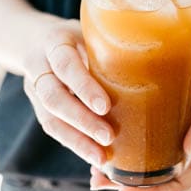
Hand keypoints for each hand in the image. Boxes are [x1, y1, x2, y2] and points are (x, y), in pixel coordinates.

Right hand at [22, 19, 113, 167]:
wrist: (35, 39)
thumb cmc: (79, 36)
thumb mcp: (92, 32)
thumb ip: (112, 47)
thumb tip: (156, 68)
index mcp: (55, 40)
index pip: (66, 64)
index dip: (83, 87)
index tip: (105, 106)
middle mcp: (38, 65)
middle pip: (53, 97)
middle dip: (81, 120)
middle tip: (108, 136)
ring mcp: (33, 88)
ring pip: (49, 119)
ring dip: (77, 140)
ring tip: (101, 158)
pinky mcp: (37, 107)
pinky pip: (53, 129)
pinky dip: (74, 144)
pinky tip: (94, 156)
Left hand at [90, 59, 190, 190]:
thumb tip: (187, 150)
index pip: (182, 184)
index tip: (126, 188)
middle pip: (163, 180)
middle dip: (132, 184)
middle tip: (100, 180)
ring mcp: (189, 139)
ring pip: (157, 164)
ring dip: (129, 168)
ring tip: (98, 165)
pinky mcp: (181, 124)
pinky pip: (158, 141)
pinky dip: (138, 145)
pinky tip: (118, 136)